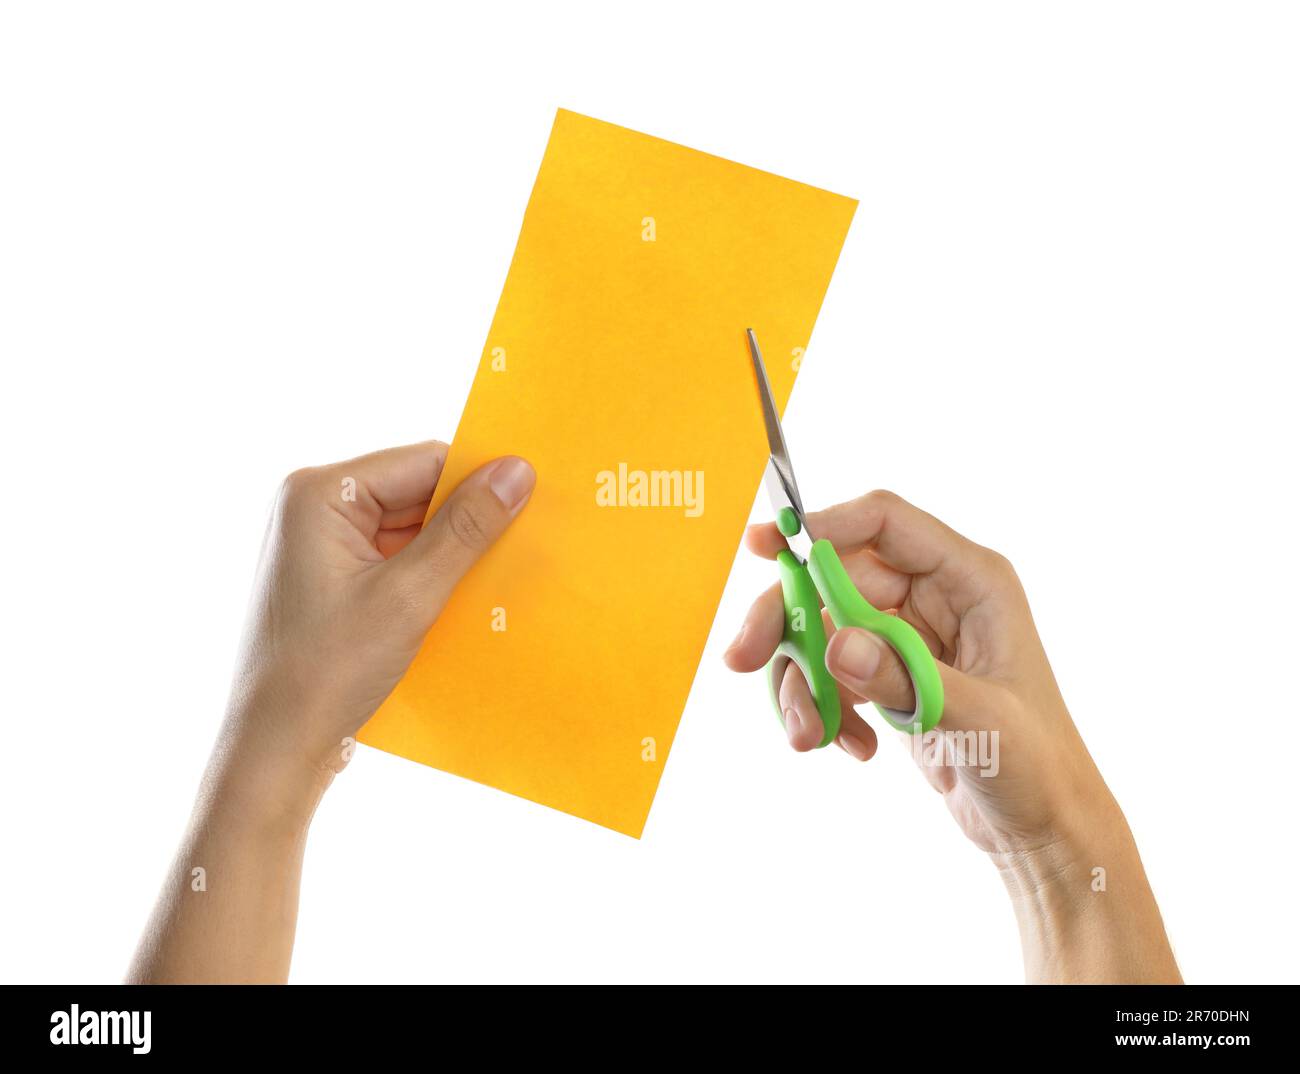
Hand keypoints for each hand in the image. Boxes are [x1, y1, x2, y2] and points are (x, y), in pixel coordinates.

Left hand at [226, 441, 535, 789]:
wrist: (275, 747)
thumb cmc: (326, 671)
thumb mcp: (409, 596)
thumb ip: (465, 529)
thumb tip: (517, 472)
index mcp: (319, 493)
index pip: (422, 461)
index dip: (477, 480)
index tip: (531, 500)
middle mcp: (313, 506)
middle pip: (416, 491)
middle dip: (465, 520)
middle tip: (518, 545)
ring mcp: (320, 543)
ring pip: (410, 526)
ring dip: (450, 552)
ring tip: (489, 580)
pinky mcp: (331, 577)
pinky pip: (395, 555)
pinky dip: (429, 574)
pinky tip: (458, 600)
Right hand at [724, 490, 1179, 981]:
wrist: (1042, 829)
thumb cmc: (1036, 768)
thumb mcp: (978, 721)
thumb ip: (905, 678)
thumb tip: (837, 642)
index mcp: (972, 582)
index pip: (884, 525)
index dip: (824, 526)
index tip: (768, 546)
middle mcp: (937, 598)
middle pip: (835, 578)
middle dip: (786, 619)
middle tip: (741, 658)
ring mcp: (909, 637)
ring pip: (823, 629)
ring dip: (801, 680)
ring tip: (807, 736)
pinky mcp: (891, 675)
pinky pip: (831, 670)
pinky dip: (824, 707)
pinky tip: (851, 746)